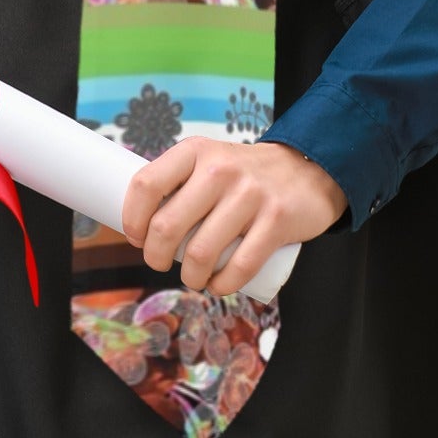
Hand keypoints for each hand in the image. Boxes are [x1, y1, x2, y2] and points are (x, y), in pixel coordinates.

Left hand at [120, 138, 347, 297]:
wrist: (305, 170)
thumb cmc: (243, 174)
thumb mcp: (208, 160)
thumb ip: (180, 182)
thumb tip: (142, 222)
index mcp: (194, 151)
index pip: (146, 184)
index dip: (132, 217)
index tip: (135, 237)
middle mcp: (218, 169)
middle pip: (167, 225)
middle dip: (154, 255)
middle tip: (158, 263)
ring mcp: (249, 195)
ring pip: (201, 252)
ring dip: (189, 277)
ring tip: (192, 278)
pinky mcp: (276, 221)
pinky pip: (240, 266)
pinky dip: (222, 285)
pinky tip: (217, 285)